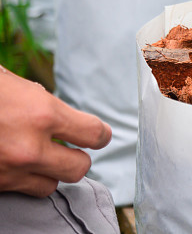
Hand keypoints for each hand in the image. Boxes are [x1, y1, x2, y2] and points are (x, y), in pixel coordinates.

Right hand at [0, 68, 111, 197]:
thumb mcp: (10, 83)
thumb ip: (39, 100)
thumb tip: (58, 114)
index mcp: (41, 113)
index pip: (94, 134)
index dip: (99, 134)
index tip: (97, 134)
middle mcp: (29, 148)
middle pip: (79, 168)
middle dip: (77, 157)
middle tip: (69, 147)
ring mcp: (8, 172)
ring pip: (50, 186)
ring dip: (49, 172)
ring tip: (38, 156)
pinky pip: (20, 192)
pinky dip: (21, 181)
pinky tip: (13, 163)